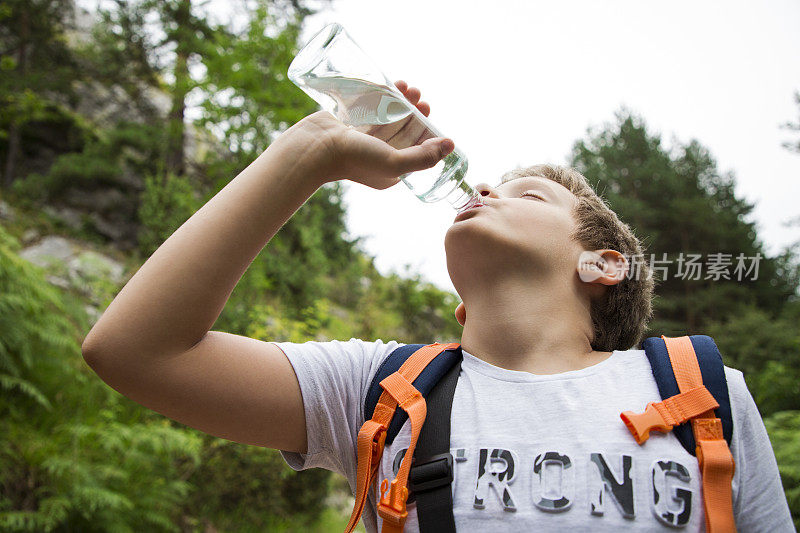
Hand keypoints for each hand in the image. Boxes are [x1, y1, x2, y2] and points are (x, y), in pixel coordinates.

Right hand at [290, 80, 454, 189]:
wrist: (313, 148)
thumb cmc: (354, 159)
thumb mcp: (394, 162)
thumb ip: (423, 157)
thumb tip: (450, 145)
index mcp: (389, 171)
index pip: (415, 149)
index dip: (426, 130)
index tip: (429, 113)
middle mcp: (377, 155)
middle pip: (403, 130)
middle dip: (415, 112)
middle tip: (420, 97)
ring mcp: (362, 138)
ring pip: (389, 117)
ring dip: (401, 101)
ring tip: (408, 88)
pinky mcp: (350, 123)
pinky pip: (371, 108)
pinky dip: (382, 96)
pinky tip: (391, 84)